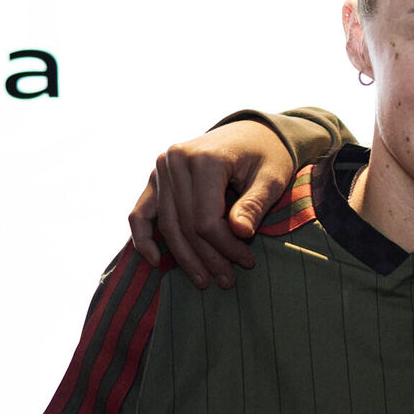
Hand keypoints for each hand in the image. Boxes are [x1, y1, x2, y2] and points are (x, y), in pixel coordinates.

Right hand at [126, 121, 291, 286]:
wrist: (254, 132)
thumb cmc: (268, 155)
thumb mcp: (272, 178)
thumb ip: (254, 204)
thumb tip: (239, 233)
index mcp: (204, 158)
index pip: (206, 218)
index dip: (225, 246)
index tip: (247, 262)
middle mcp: (176, 160)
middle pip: (185, 225)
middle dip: (207, 257)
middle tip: (227, 281)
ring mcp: (161, 168)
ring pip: (166, 224)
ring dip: (184, 257)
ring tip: (204, 280)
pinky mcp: (156, 177)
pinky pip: (141, 212)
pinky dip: (143, 237)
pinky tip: (155, 261)